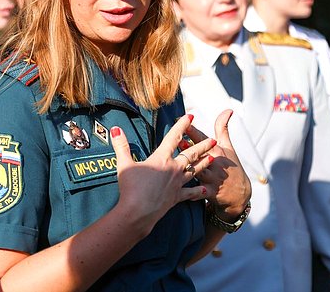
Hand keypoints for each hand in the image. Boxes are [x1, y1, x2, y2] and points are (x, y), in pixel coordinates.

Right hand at [109, 115, 214, 235]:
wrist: (138, 211)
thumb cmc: (130, 187)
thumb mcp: (124, 164)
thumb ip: (121, 145)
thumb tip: (115, 129)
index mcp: (161, 158)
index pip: (173, 138)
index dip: (182, 126)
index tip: (190, 117)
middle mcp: (173, 169)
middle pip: (191, 154)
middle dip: (202, 145)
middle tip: (213, 140)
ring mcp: (177, 183)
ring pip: (194, 171)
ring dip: (204, 164)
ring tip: (214, 158)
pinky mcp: (177, 197)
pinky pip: (191, 193)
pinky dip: (199, 191)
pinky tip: (206, 189)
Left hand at [184, 110, 250, 218]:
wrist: (240, 194)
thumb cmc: (231, 166)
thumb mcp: (228, 147)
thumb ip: (223, 128)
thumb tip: (228, 110)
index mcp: (217, 150)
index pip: (202, 137)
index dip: (191, 129)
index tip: (181, 120)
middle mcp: (215, 162)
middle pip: (200, 153)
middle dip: (188, 145)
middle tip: (176, 139)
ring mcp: (213, 177)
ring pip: (199, 170)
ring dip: (189, 165)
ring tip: (176, 161)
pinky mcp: (211, 191)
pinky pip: (200, 191)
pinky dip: (193, 191)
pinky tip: (181, 188)